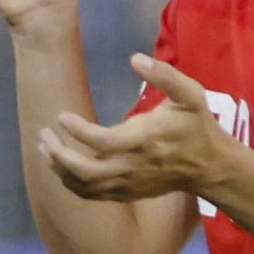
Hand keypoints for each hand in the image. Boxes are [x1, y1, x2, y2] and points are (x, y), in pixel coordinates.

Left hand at [40, 58, 237, 202]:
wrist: (209, 166)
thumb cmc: (196, 126)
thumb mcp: (190, 95)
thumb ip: (165, 75)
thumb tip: (135, 58)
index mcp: (145, 140)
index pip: (102, 141)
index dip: (77, 130)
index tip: (61, 116)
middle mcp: (133, 165)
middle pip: (85, 171)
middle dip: (59, 155)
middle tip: (44, 136)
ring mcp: (128, 183)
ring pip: (83, 186)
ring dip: (59, 169)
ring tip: (44, 148)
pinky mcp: (125, 194)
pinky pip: (90, 195)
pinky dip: (70, 183)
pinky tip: (59, 165)